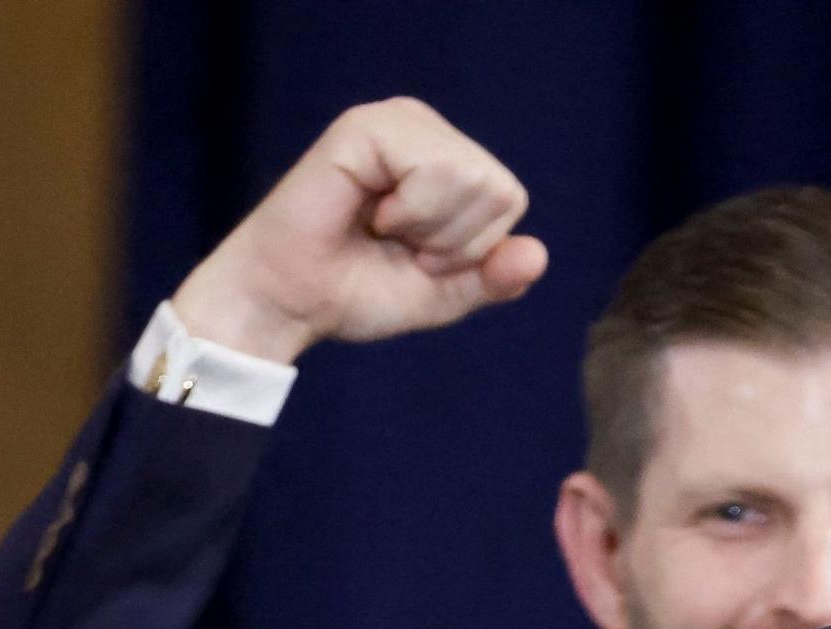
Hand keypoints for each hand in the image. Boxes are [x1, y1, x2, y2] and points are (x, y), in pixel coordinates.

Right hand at [172, 97, 545, 363]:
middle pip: (498, 189)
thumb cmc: (356, 290)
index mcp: (445, 158)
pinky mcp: (367, 127)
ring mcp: (396, 122)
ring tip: (381, 229)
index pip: (509, 200)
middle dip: (454, 242)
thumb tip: (538, 255)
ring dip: (430, 229)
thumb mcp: (442, 292)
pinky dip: (409, 212)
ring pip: (473, 178)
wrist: (292, 304)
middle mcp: (424, 129)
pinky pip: (434, 171)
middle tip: (396, 244)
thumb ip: (492, 276)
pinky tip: (367, 212)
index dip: (472, 249)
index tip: (416, 256)